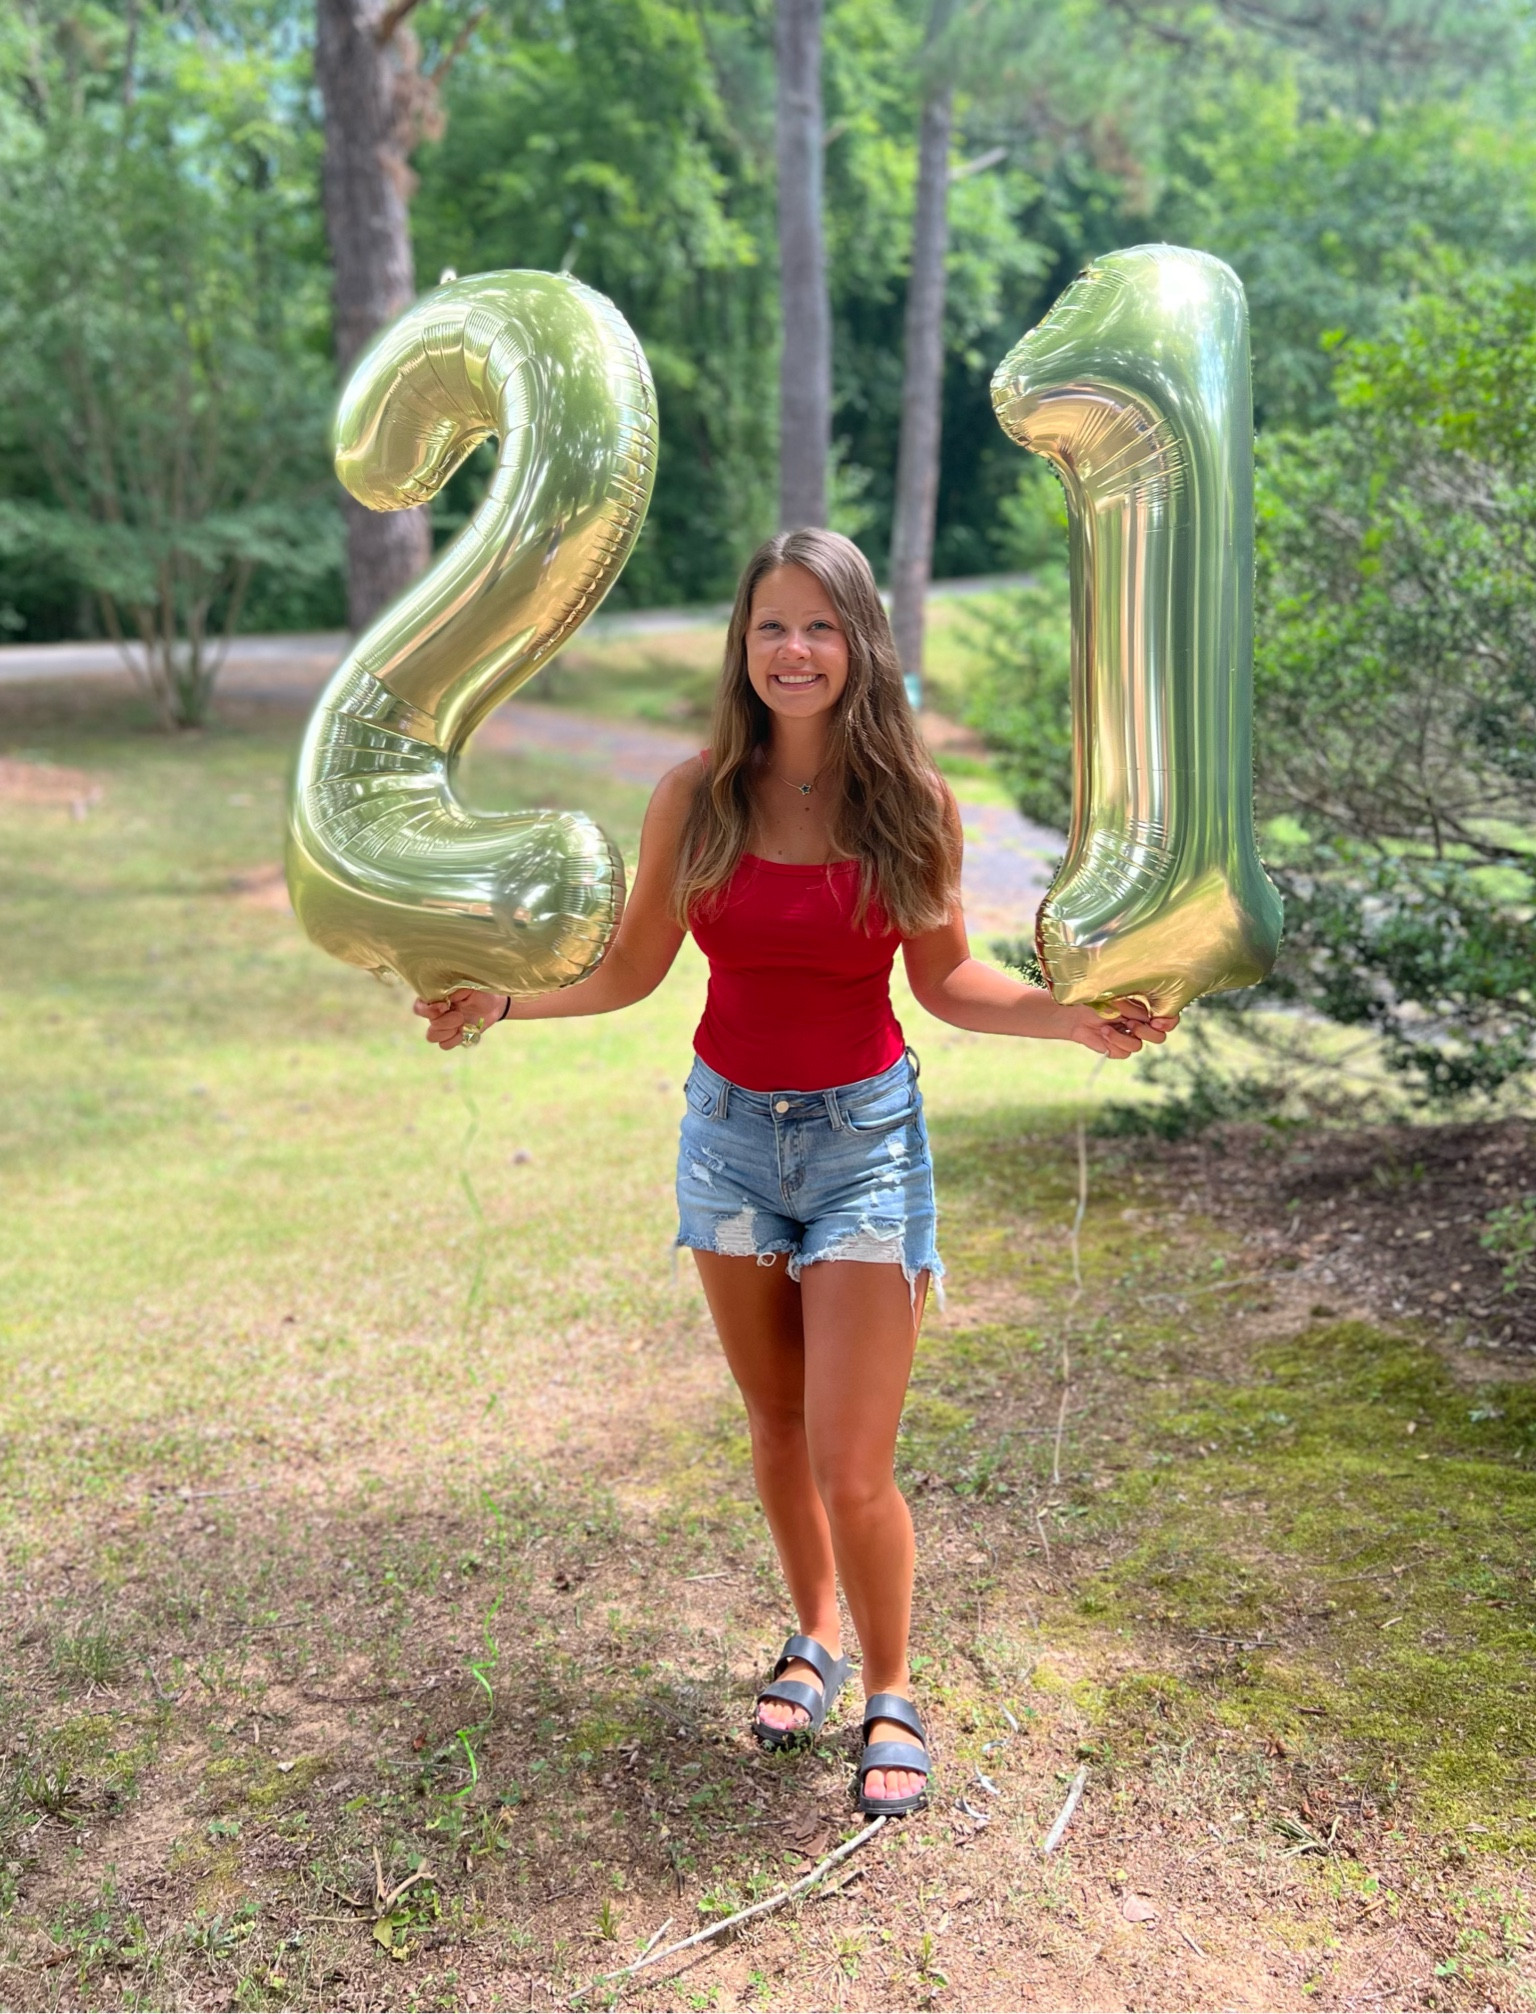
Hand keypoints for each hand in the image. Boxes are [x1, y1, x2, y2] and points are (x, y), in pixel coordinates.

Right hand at [413, 988, 508, 1048]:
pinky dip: (454, 1040)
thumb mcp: (471, 986)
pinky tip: (464, 1032)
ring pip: (432, 1036)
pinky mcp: (451, 1037)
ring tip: (461, 1024)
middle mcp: (435, 1013)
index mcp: (436, 999)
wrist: (493, 1005)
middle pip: (430, 1023)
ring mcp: (442, 1026)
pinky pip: (444, 1045)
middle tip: (460, 1016)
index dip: (429, 1010)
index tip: (446, 1006)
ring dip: (448, 1032)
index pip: (419, 1007)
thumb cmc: (480, 992)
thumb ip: (457, 989)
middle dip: (445, 1022)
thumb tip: (447, 996)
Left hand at [1063, 996, 1179, 1058]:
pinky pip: (1124, 1053)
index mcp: (1146, 1010)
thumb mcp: (1119, 1000)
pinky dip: (1113, 1042)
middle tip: (1130, 1024)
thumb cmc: (1097, 1002)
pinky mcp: (1118, 1049)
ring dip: (1123, 1037)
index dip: (1168, 1022)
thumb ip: (1136, 1009)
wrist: (1075, 1014)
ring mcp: (1130, 1038)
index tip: (1156, 1020)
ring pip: (1139, 1046)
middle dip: (1146, 1032)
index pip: (1169, 1018)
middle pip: (1159, 1037)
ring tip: (1108, 1027)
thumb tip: (1150, 1016)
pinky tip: (1103, 1033)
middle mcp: (1141, 1025)